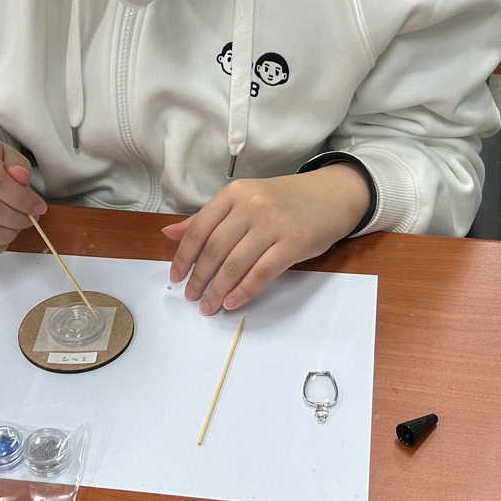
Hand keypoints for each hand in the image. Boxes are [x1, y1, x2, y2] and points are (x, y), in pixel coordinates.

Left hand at [163, 165, 369, 314]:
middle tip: (191, 297)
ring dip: (218, 290)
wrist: (332, 195)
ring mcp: (273, 224)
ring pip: (235, 263)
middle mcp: (251, 206)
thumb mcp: (244, 200)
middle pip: (215, 248)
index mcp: (234, 194)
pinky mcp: (293, 243)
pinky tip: (232, 302)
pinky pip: (262, 272)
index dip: (184, 256)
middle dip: (199, 277)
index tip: (176, 277)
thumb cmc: (284, 200)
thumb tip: (168, 233)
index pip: (199, 228)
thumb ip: (207, 218)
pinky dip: (244, 291)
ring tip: (208, 306)